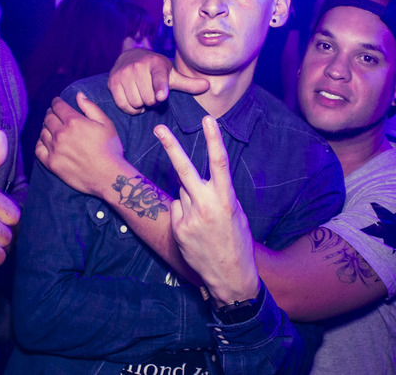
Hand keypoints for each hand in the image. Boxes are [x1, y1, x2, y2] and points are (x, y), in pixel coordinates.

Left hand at [36, 92, 125, 195]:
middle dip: (51, 113)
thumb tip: (78, 95)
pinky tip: (46, 142)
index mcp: (74, 121)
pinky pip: (38, 149)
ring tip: (51, 128)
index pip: (58, 106)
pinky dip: (40, 143)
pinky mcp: (51, 163)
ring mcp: (54, 149)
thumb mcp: (106, 123)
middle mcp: (61, 133)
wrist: (108, 176)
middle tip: (54, 114)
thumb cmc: (110, 149)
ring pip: (42, 132)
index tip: (57, 102)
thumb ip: (90, 107)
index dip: (56, 102)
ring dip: (46, 127)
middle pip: (48, 118)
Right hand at [108, 48, 209, 114]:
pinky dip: (131, 108)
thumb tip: (208, 86)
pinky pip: (123, 105)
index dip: (160, 89)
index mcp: (156, 63)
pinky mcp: (113, 81)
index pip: (159, 79)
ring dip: (142, 105)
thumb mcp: (172, 75)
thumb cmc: (155, 69)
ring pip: (136, 103)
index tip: (161, 97)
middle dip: (153, 101)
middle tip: (152, 92)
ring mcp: (124, 73)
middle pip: (149, 99)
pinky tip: (134, 100)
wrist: (130, 56)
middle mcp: (138, 66)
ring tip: (143, 94)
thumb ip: (188, 83)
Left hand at [154, 116, 258, 305]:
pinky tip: (195, 229)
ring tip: (204, 220)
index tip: (208, 120)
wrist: (230, 276)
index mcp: (226, 200)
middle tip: (159, 128)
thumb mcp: (236, 214)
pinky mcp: (178, 230)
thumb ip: (218, 194)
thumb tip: (199, 182)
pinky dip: (183, 214)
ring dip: (190, 199)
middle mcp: (206, 206)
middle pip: (185, 170)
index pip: (219, 163)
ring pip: (183, 193)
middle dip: (171, 147)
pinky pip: (177, 210)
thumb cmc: (237, 241)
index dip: (214, 139)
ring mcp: (189, 218)